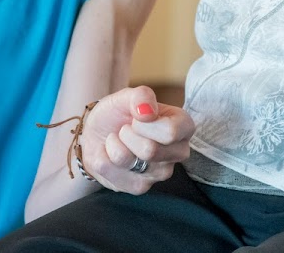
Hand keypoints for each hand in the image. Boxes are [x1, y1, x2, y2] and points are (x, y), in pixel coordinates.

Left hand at [78, 85, 193, 193]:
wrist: (99, 132)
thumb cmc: (119, 113)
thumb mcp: (127, 96)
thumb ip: (141, 96)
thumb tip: (146, 112)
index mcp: (183, 127)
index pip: (170, 132)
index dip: (143, 123)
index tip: (137, 118)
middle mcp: (178, 153)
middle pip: (149, 150)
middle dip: (126, 133)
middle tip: (125, 129)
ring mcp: (160, 174)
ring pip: (127, 159)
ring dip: (113, 144)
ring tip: (118, 140)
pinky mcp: (139, 187)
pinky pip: (109, 170)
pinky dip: (102, 157)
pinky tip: (110, 153)